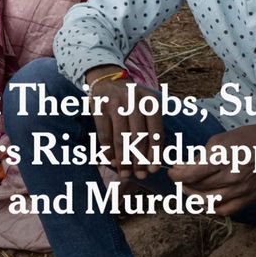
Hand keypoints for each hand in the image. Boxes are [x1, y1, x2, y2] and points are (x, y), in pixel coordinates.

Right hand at [85, 66, 163, 180]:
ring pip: (121, 138)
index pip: (155, 132)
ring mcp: (115, 103)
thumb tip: (153, 162)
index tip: (153, 170)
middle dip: (139, 160)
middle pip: (138, 137)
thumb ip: (151, 129)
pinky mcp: (99, 107)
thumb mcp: (145, 107)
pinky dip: (107, 151)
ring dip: (123, 159)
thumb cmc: (131, 102)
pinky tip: (110, 161)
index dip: (155, 153)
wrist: (107, 80)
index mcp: (150, 101)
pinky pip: (104, 134)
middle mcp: (134, 100)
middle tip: (140, 176)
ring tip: (124, 173)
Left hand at [169, 122, 255, 215]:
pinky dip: (211, 208)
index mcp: (222, 159)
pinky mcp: (248, 198)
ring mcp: (240, 190)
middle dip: (183, 184)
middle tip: (180, 179)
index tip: (172, 172)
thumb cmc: (246, 139)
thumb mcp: (220, 139)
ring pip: (208, 202)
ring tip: (189, 189)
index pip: (191, 174)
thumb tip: (186, 167)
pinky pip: (224, 210)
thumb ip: (202, 156)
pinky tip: (205, 201)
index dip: (177, 175)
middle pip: (198, 188)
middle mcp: (231, 177)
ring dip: (194, 197)